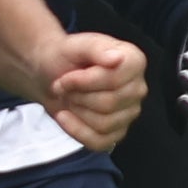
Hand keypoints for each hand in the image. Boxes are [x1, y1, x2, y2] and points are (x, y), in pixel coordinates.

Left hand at [41, 30, 145, 150]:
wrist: (49, 74)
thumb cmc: (66, 57)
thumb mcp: (77, 45)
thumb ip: (96, 49)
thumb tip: (116, 58)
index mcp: (134, 62)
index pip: (115, 81)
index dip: (83, 81)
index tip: (66, 77)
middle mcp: (137, 88)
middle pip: (109, 104)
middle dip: (77, 96)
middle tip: (64, 87)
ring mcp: (129, 113)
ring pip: (104, 124)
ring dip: (76, 111)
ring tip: (69, 98)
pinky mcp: (116, 132)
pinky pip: (100, 142)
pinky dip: (77, 131)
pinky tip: (65, 116)